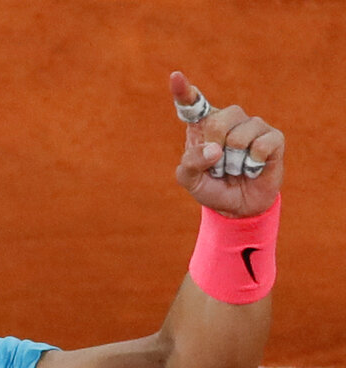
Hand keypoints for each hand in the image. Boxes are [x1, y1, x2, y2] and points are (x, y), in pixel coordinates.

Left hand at [171, 71, 284, 216]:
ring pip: (239, 136)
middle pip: (218, 122)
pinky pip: (261, 145)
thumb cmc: (210, 186)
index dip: (184, 91)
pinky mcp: (274, 138)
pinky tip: (253, 169)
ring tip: (235, 168)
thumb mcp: (190, 180)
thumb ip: (191, 163)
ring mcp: (253, 126)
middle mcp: (228, 119)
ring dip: (233, 163)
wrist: (236, 207)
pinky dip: (253, 164)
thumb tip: (215, 149)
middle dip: (214, 151)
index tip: (175, 77)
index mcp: (203, 125)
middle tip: (217, 167)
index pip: (192, 104)